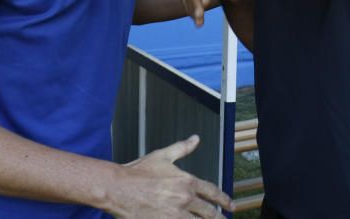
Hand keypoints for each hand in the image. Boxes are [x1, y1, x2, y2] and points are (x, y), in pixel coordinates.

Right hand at [111, 135, 232, 217]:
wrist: (118, 188)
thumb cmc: (137, 173)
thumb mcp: (162, 156)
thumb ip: (182, 148)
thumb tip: (195, 139)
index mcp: (186, 182)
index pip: (212, 192)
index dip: (224, 199)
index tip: (230, 205)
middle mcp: (184, 199)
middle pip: (209, 212)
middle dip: (218, 217)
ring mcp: (174, 214)